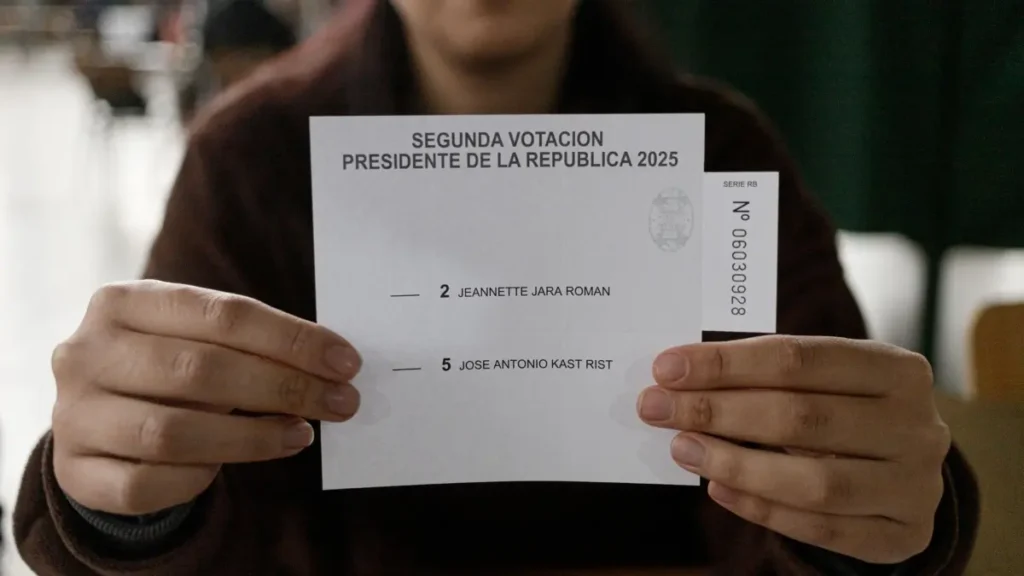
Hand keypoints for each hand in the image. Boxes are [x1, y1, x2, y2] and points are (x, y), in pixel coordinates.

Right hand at [51, 280, 361, 514]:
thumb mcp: (198, 338)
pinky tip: (229, 467)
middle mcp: (86, 353)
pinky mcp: (74, 470)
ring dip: (252, 438)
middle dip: (284, 388)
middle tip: (340, 403)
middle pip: (201, 370)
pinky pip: (148, 483)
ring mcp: (74, 414)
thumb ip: (250, 344)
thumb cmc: (168, 368)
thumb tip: (332, 365)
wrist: (99, 419)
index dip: (292, 340)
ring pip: (174, 433)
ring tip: (301, 434)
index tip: (345, 362)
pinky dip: (198, 479)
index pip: (223, 314)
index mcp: (122, 302)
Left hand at [637, 336, 949, 564]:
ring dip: (735, 464)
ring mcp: (915, 486)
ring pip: (813, 481)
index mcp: (898, 369)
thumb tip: (680, 376)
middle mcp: (917, 426)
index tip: (667, 367)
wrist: (907, 475)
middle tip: (656, 407)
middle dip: (717, 410)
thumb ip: (768, 377)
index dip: (728, 363)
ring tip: (681, 448)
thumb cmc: (849, 412)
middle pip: (801, 416)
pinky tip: (717, 488)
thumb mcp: (826, 383)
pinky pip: (820, 528)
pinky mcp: (901, 535)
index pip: (800, 358)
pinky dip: (761, 509)